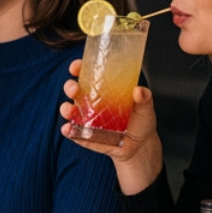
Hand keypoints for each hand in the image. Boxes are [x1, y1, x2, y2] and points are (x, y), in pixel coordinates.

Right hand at [58, 59, 163, 193]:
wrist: (140, 146)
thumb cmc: (141, 122)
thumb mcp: (145, 108)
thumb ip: (144, 98)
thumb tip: (139, 90)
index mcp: (103, 90)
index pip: (87, 75)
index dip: (79, 68)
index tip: (77, 66)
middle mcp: (91, 102)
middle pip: (74, 90)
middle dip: (70, 87)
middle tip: (74, 89)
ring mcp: (86, 119)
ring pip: (69, 110)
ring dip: (66, 109)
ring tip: (69, 110)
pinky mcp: (85, 135)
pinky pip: (73, 132)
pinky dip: (68, 131)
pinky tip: (68, 129)